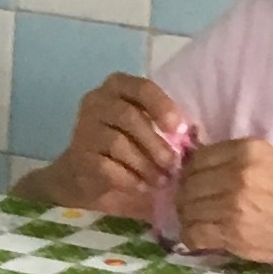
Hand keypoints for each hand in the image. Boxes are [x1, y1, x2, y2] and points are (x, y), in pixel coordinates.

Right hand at [44, 70, 192, 219]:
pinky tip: (142, 186)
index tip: (180, 130)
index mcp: (118, 87)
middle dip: (155, 143)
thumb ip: (165, 126)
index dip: (163, 107)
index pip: (142, 88)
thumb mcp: (147, 128)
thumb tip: (194, 138)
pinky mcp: (78, 158)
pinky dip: (129, 179)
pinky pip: (106, 167)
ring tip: (161, 180)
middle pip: (128, 116)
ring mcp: (84, 129)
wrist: (85, 175)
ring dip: (144, 164)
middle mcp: (96, 102)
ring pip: (117, 143)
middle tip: (172, 164)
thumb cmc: (127, 146)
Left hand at [174, 138, 272, 271]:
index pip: (198, 157)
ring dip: (188, 215)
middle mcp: (236, 173)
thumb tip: (204, 170)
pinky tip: (203, 237)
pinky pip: (193, 232)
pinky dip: (192, 235)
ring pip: (186, 207)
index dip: (193, 172)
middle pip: (188, 182)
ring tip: (198, 221)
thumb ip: (238, 163)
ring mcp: (232, 203)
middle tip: (194, 205)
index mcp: (248, 150)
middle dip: (186, 194)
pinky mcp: (233, 232)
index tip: (196, 182)